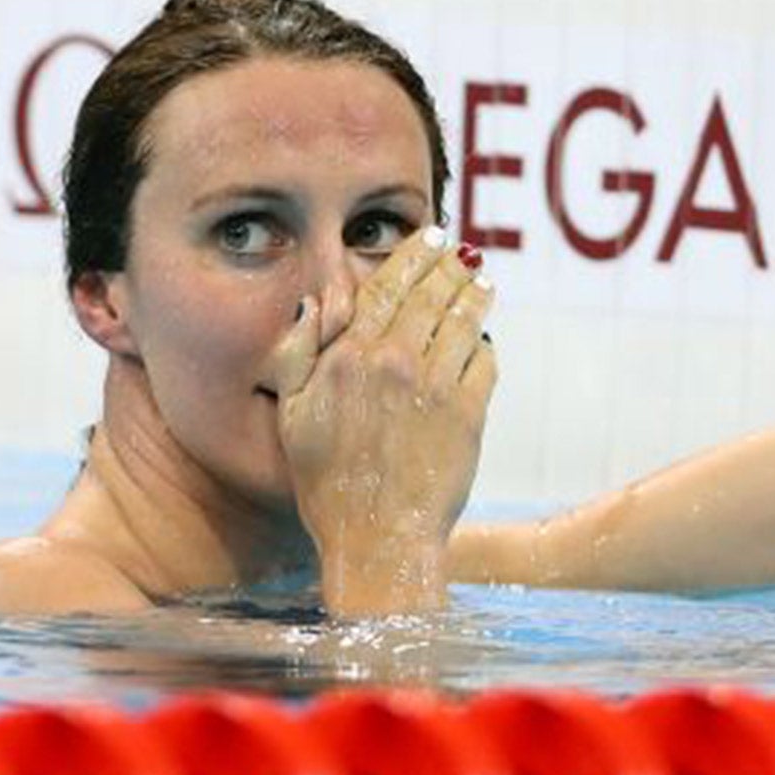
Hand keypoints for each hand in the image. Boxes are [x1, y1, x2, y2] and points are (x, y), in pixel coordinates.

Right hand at [263, 228, 496, 615]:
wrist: (375, 538)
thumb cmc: (325, 484)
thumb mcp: (290, 415)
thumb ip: (297, 354)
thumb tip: (316, 302)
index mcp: (349, 357)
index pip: (385, 286)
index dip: (411, 256)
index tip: (428, 236)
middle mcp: (395, 363)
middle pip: (431, 295)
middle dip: (449, 266)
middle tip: (461, 251)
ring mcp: (436, 387)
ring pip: (464, 322)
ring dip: (474, 296)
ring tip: (482, 283)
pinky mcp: (469, 415)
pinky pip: (484, 364)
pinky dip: (484, 347)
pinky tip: (484, 340)